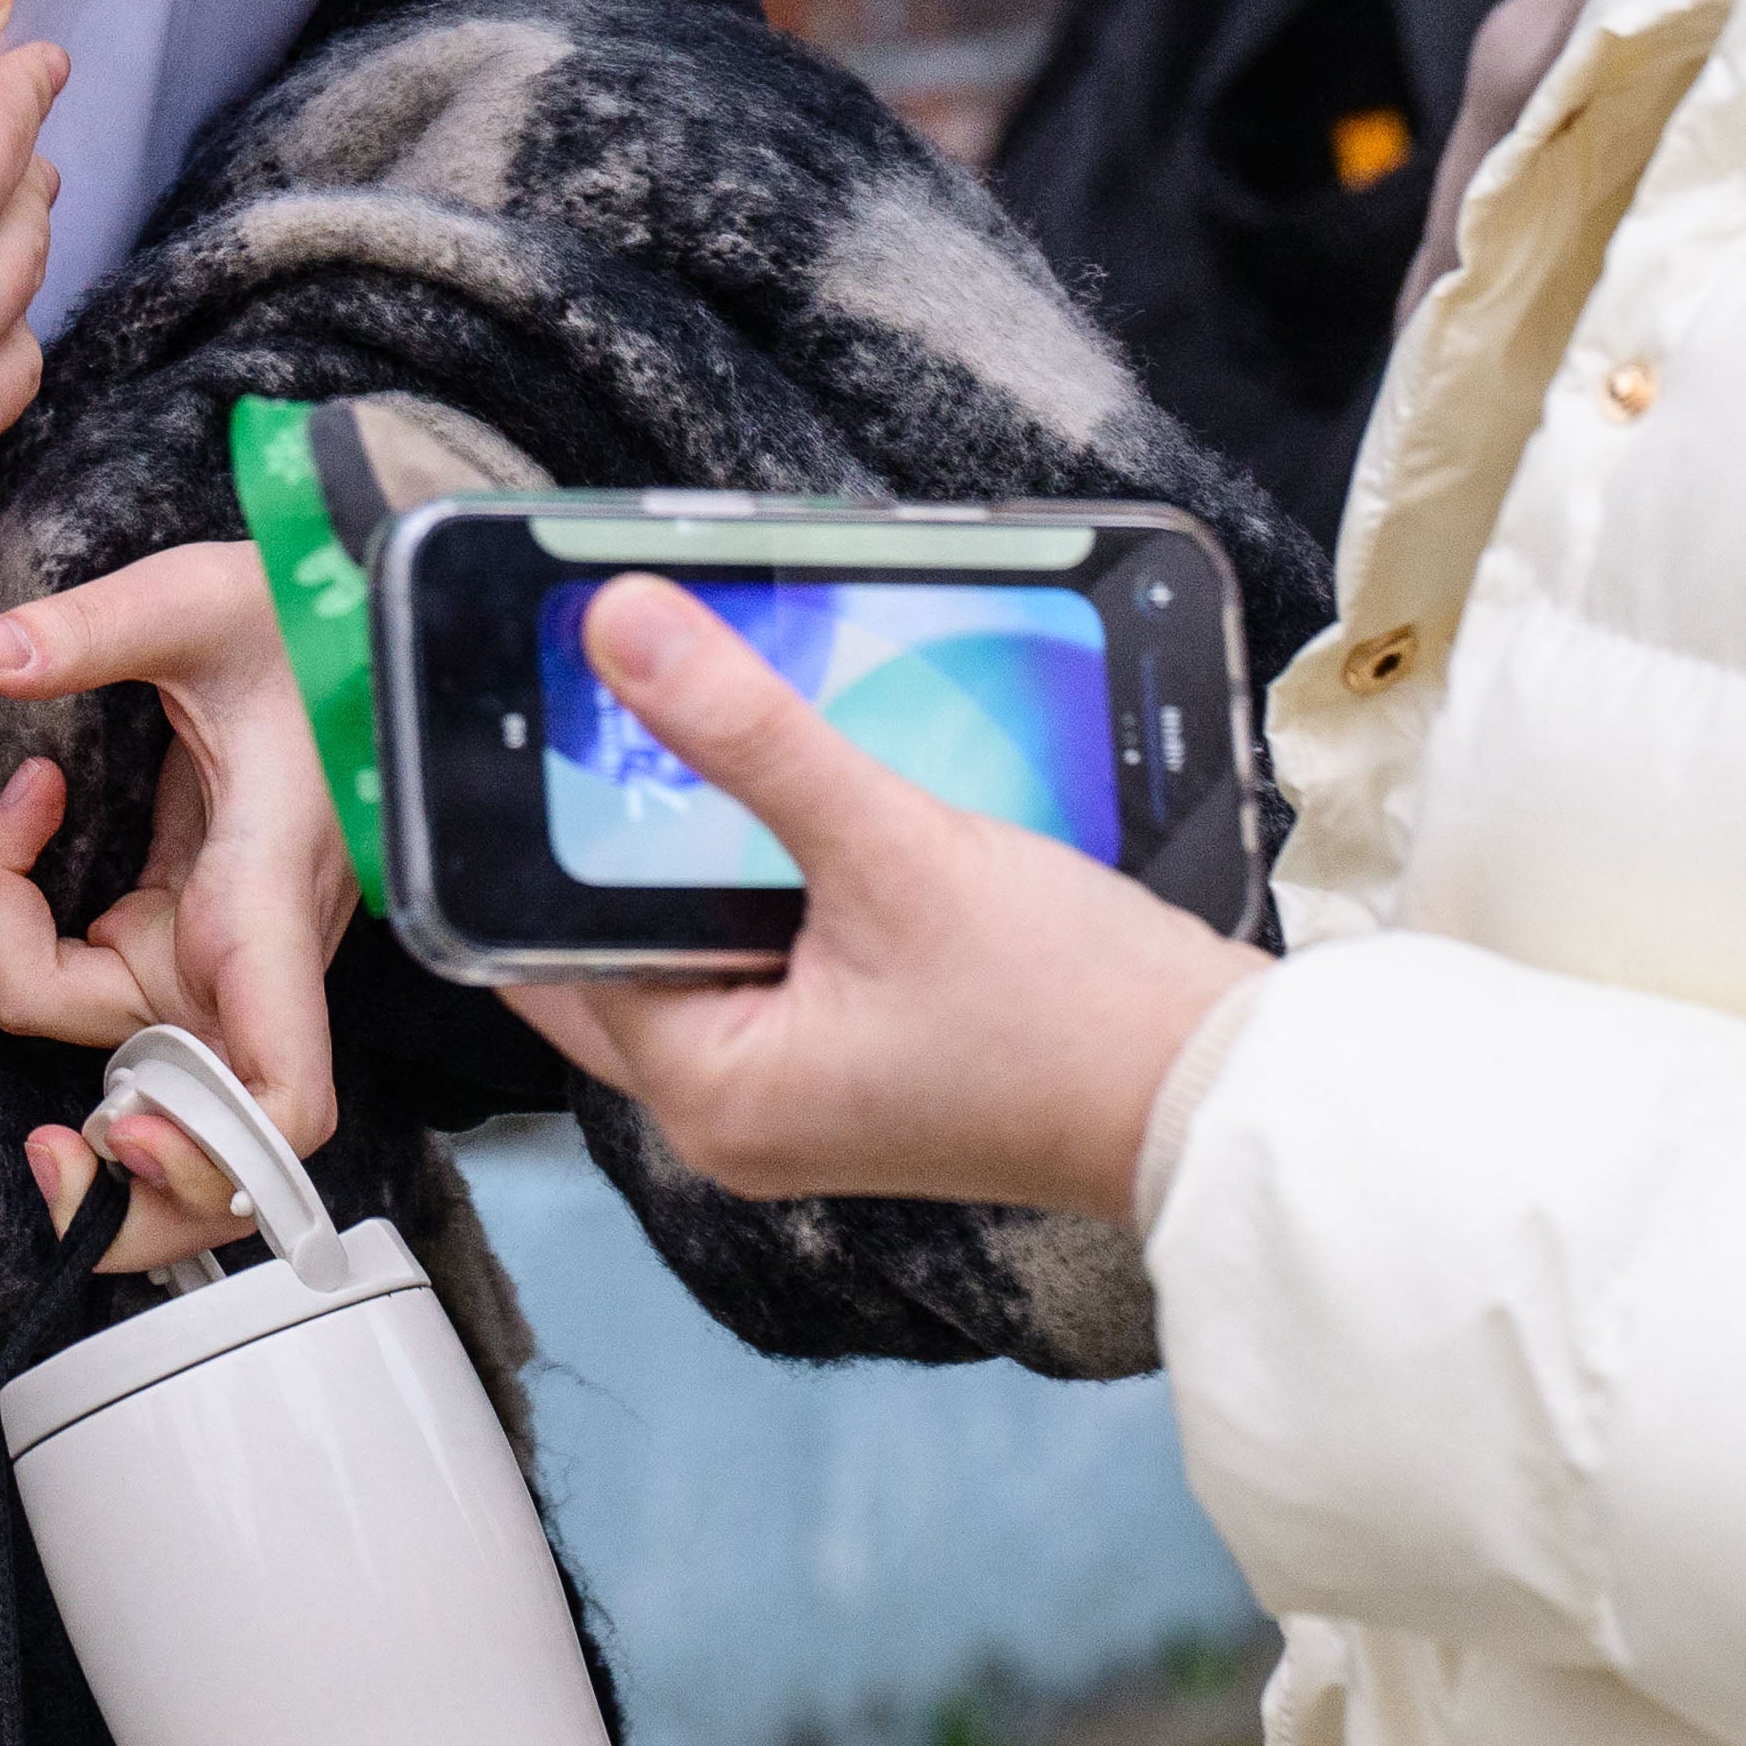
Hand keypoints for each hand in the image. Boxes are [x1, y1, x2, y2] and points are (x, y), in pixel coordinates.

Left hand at [0, 541, 351, 1274]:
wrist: (348, 623)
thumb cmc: (308, 623)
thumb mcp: (206, 604)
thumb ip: (95, 630)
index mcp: (266, 901)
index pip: (279, 1091)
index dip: (211, 1146)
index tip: (116, 1124)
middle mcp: (240, 955)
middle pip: (139, 1080)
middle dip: (35, 1055)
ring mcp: (203, 954)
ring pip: (76, 1029)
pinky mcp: (170, 931)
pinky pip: (58, 976)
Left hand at [498, 576, 1264, 1227]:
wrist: (1210, 1088)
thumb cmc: (1069, 1010)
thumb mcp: (893, 846)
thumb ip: (748, 733)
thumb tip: (622, 630)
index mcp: (706, 1092)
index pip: (554, 943)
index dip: (545, 825)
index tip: (535, 713)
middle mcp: (733, 1114)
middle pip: (614, 950)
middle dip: (618, 836)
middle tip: (608, 701)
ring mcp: (799, 1098)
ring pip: (695, 950)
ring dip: (698, 856)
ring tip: (701, 732)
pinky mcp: (858, 1068)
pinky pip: (766, 963)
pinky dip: (765, 887)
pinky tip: (793, 803)